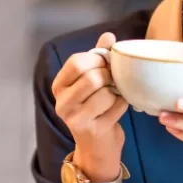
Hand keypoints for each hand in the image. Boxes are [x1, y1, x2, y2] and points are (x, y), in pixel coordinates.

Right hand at [52, 32, 127, 180]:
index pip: (77, 62)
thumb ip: (98, 58)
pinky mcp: (93, 129)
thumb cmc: (95, 109)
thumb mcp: (91, 82)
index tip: (106, 65)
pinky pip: (117, 106)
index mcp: (59, 86)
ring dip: (117, 91)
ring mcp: (76, 118)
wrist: (97, 147)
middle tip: (114, 80)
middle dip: (110, 75)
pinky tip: (118, 108)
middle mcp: (63, 103)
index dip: (98, 59)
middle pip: (93, 76)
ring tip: (116, 95)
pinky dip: (123, 104)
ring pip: (106, 92)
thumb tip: (108, 35)